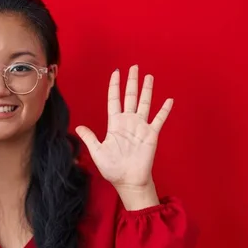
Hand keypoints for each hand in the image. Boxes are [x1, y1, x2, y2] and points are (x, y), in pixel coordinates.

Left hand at [75, 64, 172, 192]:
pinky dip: (164, 109)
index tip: (116, 72)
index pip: (114, 100)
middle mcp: (128, 122)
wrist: (128, 180)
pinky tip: (169, 99)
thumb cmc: (112, 168)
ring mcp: (140, 127)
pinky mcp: (151, 134)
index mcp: (115, 124)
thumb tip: (78, 127)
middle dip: (132, 81)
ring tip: (149, 76)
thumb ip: (90, 138)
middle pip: (130, 96)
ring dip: (147, 90)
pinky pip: (159, 119)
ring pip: (144, 103)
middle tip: (134, 67)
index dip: (115, 86)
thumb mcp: (97, 152)